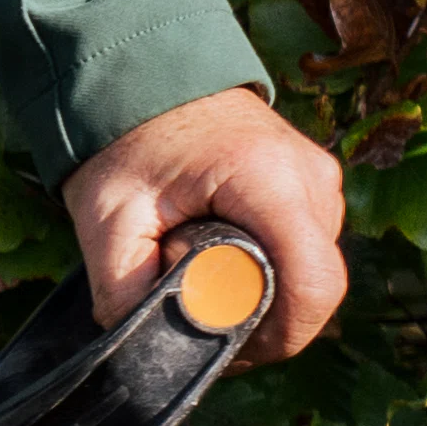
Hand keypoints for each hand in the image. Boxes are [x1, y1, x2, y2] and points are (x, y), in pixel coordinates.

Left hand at [62, 82, 351, 358]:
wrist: (144, 74)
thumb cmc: (125, 140)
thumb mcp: (106, 218)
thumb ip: (123, 289)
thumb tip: (145, 351)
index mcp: (268, 179)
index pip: (314, 286)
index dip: (279, 337)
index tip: (227, 348)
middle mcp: (312, 179)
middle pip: (315, 288)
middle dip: (263, 321)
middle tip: (199, 316)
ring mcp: (320, 180)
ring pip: (311, 274)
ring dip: (264, 294)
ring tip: (202, 272)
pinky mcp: (315, 186)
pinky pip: (306, 251)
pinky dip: (270, 270)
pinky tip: (222, 258)